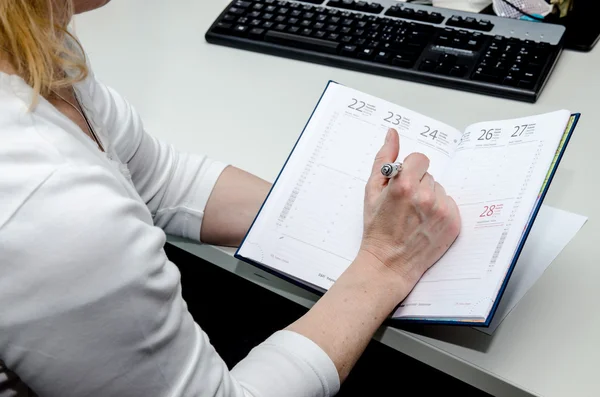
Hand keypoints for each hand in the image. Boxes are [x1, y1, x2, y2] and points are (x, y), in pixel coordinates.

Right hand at [359, 128, 460, 296]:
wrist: (389, 262)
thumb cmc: (377, 228)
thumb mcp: (372, 190)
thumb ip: (383, 159)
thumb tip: (392, 134)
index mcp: (404, 185)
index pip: (419, 159)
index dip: (409, 170)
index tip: (403, 184)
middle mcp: (426, 196)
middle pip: (429, 175)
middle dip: (418, 185)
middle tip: (405, 205)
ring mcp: (442, 210)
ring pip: (440, 189)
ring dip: (430, 198)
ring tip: (415, 216)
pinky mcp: (453, 223)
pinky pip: (449, 204)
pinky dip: (439, 211)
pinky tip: (425, 223)